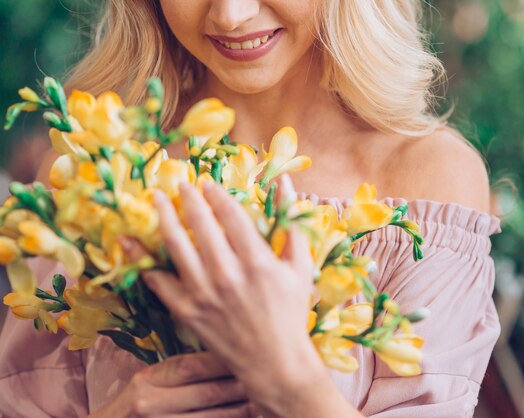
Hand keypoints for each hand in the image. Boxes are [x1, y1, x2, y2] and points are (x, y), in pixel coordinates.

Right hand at [88, 351, 255, 416]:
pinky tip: (249, 417)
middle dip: (240, 384)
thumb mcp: (147, 382)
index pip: (191, 365)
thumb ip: (178, 370)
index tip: (250, 350)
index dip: (222, 360)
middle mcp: (150, 403)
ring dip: (242, 410)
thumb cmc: (136, 407)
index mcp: (146, 379)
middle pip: (207, 392)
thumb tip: (225, 350)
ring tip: (265, 399)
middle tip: (270, 373)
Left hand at [144, 175, 325, 415]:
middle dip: (188, 198)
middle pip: (201, 225)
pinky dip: (143, 260)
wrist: (275, 362)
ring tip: (154, 198)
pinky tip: (130, 241)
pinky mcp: (187, 311)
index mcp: (258, 261)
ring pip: (176, 246)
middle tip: (180, 184)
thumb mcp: (301, 267)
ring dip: (163, 217)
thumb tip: (286, 183)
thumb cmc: (291, 312)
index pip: (231, 216)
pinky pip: (159, 281)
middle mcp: (228, 274)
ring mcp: (205, 293)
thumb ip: (292, 224)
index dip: (216, 195)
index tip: (207, 184)